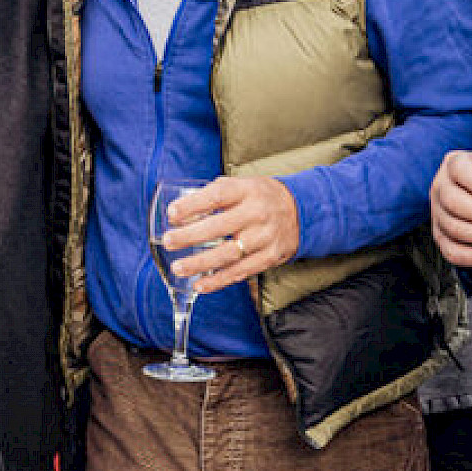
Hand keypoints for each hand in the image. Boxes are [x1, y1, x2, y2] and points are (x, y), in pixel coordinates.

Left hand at [161, 175, 299, 294]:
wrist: (303, 211)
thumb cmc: (262, 197)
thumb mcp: (244, 185)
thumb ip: (216, 194)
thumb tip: (181, 210)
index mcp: (248, 190)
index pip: (217, 195)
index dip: (193, 205)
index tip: (172, 213)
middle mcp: (257, 213)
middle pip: (220, 226)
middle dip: (190, 236)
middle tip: (168, 241)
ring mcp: (265, 237)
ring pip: (229, 254)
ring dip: (200, 263)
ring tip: (178, 267)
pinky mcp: (270, 257)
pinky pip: (240, 272)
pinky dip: (218, 280)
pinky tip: (200, 285)